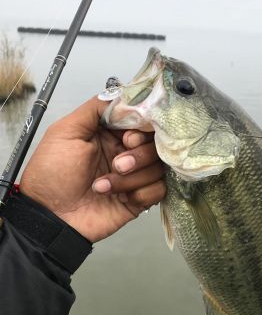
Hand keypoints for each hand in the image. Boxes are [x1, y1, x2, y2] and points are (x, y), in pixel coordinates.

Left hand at [20, 97, 165, 241]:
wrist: (50, 217)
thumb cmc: (51, 174)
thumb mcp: (66, 131)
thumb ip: (95, 109)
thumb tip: (124, 96)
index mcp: (109, 135)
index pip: (142, 122)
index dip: (141, 129)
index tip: (128, 138)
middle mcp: (124, 153)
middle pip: (155, 144)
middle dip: (139, 155)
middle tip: (118, 164)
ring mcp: (133, 177)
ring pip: (158, 167)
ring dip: (133, 177)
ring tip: (104, 185)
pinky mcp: (138, 199)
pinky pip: (158, 190)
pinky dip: (142, 193)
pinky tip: (122, 199)